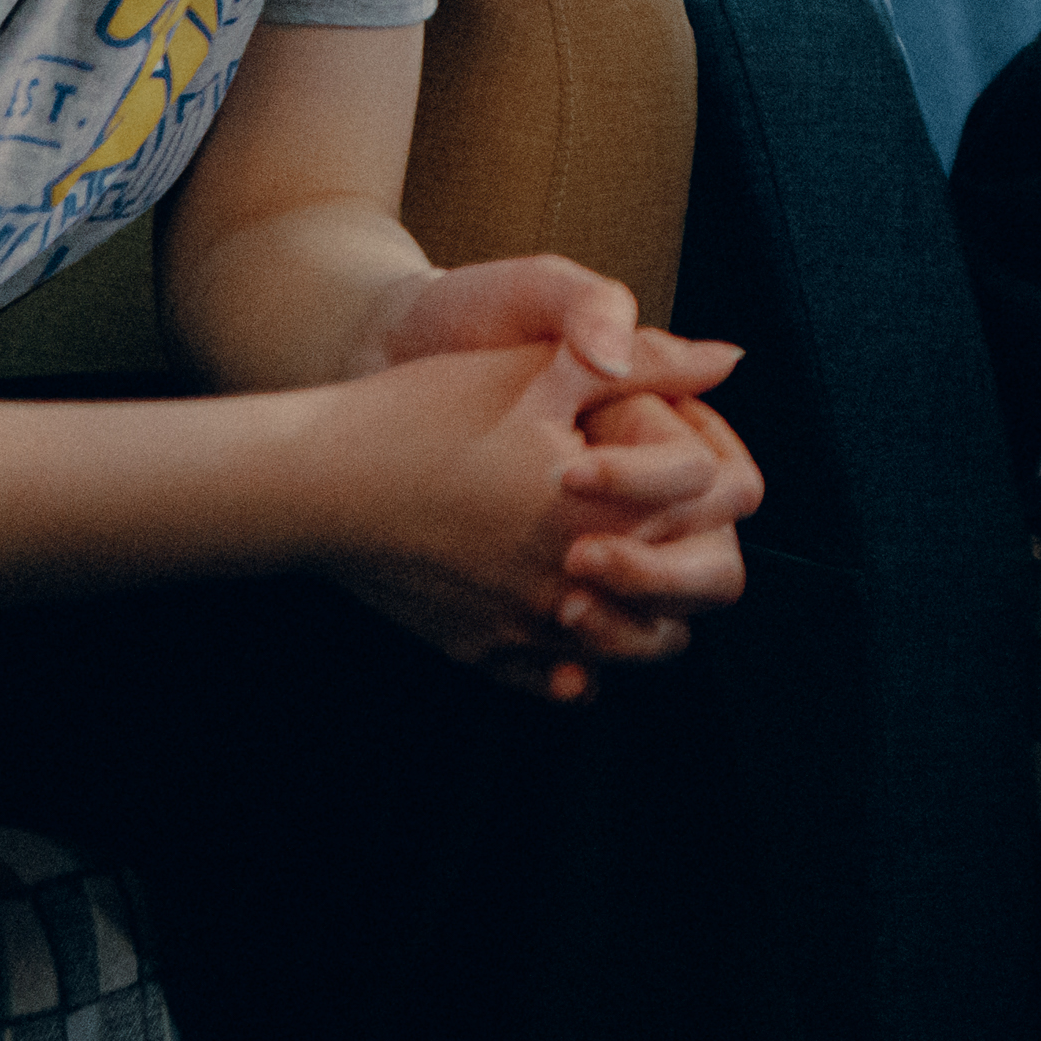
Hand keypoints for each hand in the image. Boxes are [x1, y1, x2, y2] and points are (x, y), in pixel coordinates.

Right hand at [320, 312, 758, 700]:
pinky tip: (574, 610)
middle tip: (677, 507)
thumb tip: (727, 358)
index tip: (684, 435)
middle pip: (703, 580)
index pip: (719, 492)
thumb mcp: (535, 372)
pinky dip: (585, 656)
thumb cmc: (422, 413)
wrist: (314, 485)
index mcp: (606, 506)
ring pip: (646, 645)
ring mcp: (533, 627)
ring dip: (655, 604)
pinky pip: (567, 682)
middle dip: (702, 539)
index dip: (712, 451)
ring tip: (634, 559)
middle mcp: (581, 580)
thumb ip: (640, 365)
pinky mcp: (487, 654)